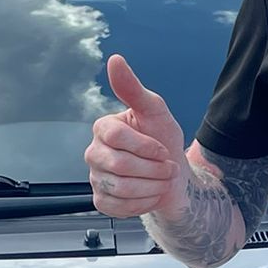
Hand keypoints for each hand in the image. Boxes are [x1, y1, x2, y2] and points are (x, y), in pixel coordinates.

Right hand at [85, 54, 186, 218]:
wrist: (173, 177)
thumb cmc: (163, 141)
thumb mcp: (155, 111)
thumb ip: (133, 89)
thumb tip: (115, 60)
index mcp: (103, 128)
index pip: (117, 137)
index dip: (146, 146)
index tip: (163, 149)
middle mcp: (93, 152)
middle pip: (120, 166)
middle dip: (154, 170)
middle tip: (169, 168)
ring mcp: (95, 178)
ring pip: (122, 188)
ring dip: (152, 186)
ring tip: (162, 180)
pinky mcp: (101, 200)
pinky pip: (119, 207)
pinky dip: (143, 203)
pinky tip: (150, 193)